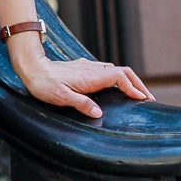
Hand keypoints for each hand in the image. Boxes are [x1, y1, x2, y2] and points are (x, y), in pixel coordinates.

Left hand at [12, 45, 153, 120]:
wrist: (32, 68)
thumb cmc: (44, 84)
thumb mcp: (61, 97)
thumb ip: (81, 104)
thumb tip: (99, 113)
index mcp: (90, 77)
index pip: (120, 77)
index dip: (133, 87)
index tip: (143, 99)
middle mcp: (92, 69)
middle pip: (123, 72)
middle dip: (138, 84)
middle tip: (148, 98)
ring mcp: (89, 67)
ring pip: (116, 71)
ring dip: (129, 81)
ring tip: (137, 95)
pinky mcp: (84, 68)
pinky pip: (107, 72)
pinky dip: (118, 79)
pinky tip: (117, 89)